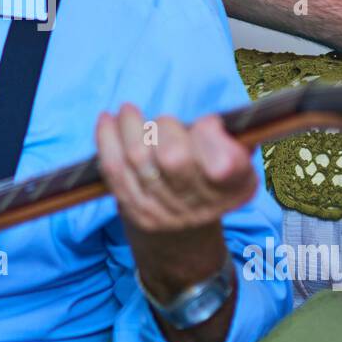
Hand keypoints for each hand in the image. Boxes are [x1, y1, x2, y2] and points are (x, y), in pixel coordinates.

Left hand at [96, 103, 255, 277]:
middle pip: (173, 158)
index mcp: (234, 187)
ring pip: (138, 158)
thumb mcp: (233, 157)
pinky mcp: (135, 210)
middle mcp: (202, 205)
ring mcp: (165, 212)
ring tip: (127, 110)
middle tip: (164, 122)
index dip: (209, 137)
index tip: (205, 123)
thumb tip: (211, 124)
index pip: (223, 164)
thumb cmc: (208, 174)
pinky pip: (114, 170)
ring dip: (129, 126)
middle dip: (164, 128)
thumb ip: (227, 136)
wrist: (183, 230)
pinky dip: (107, 140)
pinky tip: (106, 120)